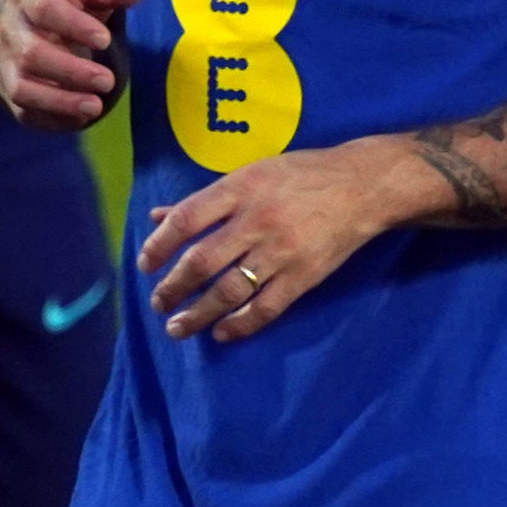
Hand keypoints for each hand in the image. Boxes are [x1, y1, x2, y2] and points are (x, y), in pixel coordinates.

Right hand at [0, 0, 147, 131]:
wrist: (35, 17)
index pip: (43, 8)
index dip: (74, 26)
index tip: (105, 40)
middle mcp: (10, 28)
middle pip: (31, 54)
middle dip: (71, 71)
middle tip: (108, 81)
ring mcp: (6, 62)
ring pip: (21, 88)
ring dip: (59, 101)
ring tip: (95, 107)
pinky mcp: (10, 90)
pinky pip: (25, 112)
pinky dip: (53, 119)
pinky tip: (83, 118)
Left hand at [137, 136, 411, 342]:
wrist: (361, 186)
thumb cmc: (299, 175)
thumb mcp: (249, 174)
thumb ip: (204, 200)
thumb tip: (158, 216)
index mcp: (239, 189)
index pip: (187, 220)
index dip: (160, 245)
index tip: (145, 264)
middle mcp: (256, 221)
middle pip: (202, 261)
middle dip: (173, 288)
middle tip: (158, 303)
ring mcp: (280, 252)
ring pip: (229, 291)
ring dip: (198, 314)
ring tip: (177, 328)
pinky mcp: (304, 276)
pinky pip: (266, 308)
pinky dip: (240, 325)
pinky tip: (221, 333)